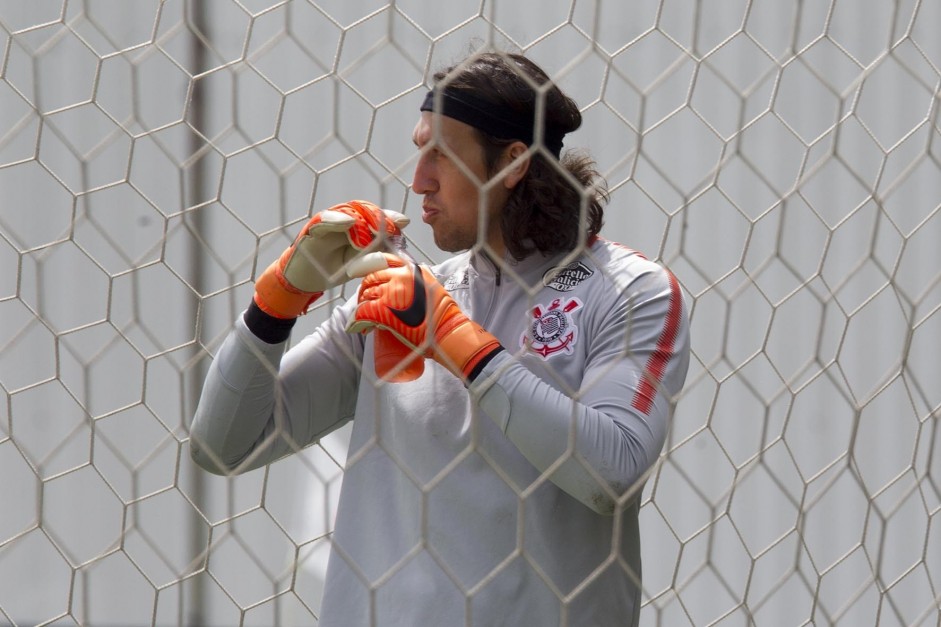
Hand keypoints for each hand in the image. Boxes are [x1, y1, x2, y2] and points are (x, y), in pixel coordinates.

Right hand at [254, 200, 408, 318]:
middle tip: (391, 226)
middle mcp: (343, 221)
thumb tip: (395, 253)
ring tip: (374, 225)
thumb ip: (374, 258)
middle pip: (363, 211)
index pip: (375, 218)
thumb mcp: (358, 266)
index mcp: (357, 229)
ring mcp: (328, 223)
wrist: (304, 280)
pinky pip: (324, 220)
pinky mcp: (312, 228)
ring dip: (361, 217)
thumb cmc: (332, 270)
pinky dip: (336, 219)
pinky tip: (348, 222)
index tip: (403, 222)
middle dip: (378, 217)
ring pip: (346, 211)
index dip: (389, 218)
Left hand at [345, 253, 502, 381]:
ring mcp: (391, 291)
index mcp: (412, 270)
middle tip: (364, 302)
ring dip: (362, 306)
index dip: (368, 265)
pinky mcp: (383, 309)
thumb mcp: (431, 287)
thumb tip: (399, 285)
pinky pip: (362, 312)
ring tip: (365, 318)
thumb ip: (415, 281)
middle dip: (365, 290)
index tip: (359, 271)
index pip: (384, 260)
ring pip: (365, 294)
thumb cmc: (442, 315)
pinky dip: (358, 321)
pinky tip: (361, 328)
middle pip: (371, 277)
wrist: (447, 331)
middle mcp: (401, 276)